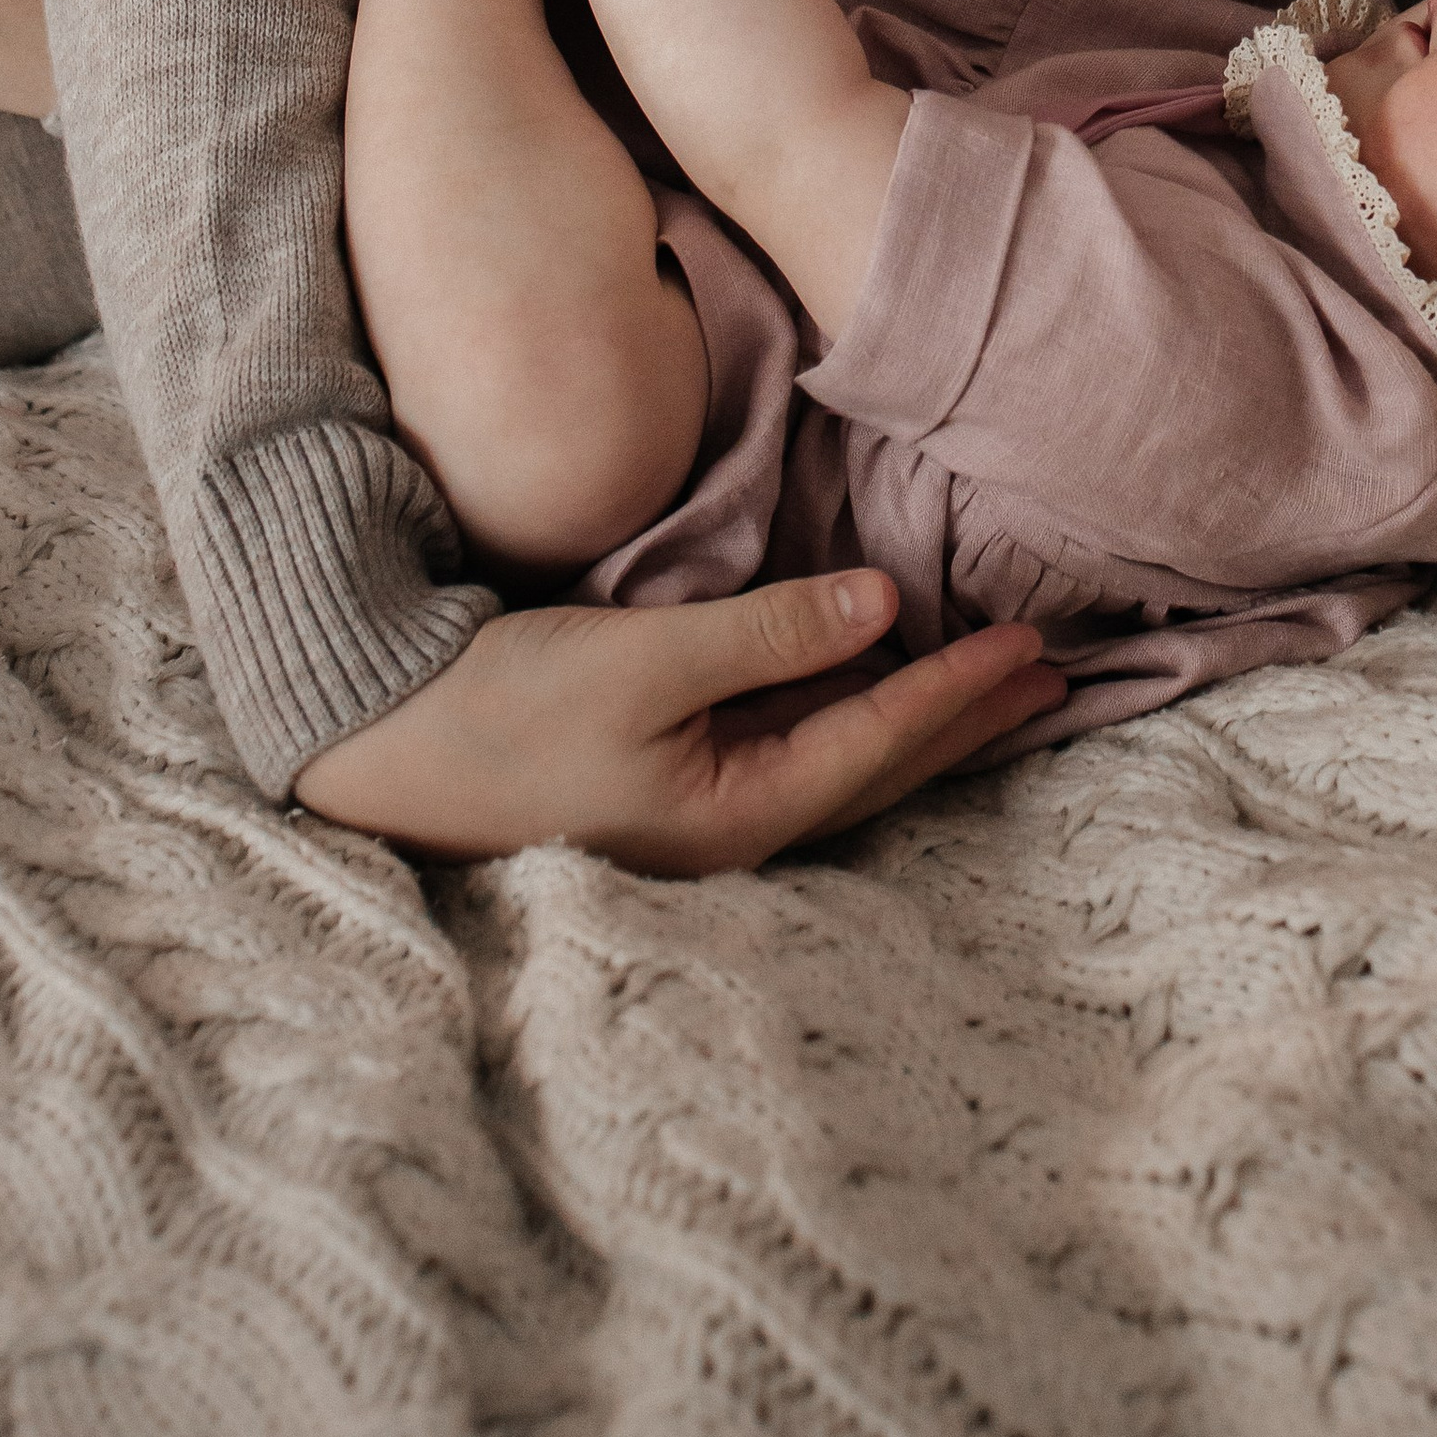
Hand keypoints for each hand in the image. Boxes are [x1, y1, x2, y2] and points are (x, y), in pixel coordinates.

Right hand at [292, 568, 1061, 869]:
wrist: (380, 745)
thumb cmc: (502, 709)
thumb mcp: (638, 664)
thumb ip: (766, 636)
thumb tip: (884, 606)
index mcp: (738, 817)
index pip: (880, 743)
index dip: (960, 692)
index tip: (1034, 647)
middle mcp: (735, 830)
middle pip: (883, 769)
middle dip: (970, 721)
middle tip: (1056, 676)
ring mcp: (705, 813)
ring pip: (848, 761)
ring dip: (927, 719)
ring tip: (1003, 686)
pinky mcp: (675, 782)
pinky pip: (803, 746)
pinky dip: (862, 712)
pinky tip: (885, 685)